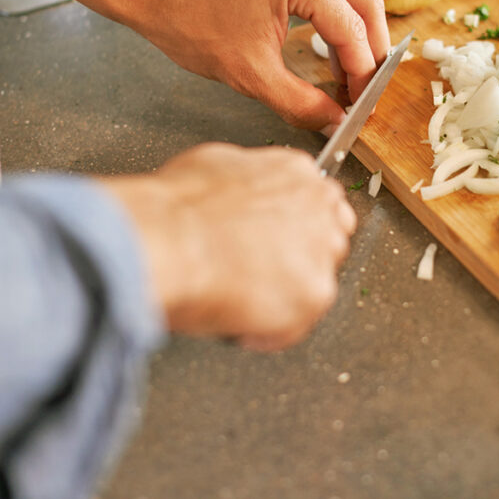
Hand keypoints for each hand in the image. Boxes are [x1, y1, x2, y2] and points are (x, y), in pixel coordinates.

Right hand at [101, 143, 356, 349]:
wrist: (169, 241)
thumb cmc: (177, 209)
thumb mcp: (213, 165)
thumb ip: (245, 180)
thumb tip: (237, 194)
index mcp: (296, 173)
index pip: (318, 203)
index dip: (294, 228)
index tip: (275, 242)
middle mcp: (319, 208)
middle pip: (328, 240)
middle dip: (299, 260)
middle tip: (259, 274)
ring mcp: (321, 251)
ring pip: (315, 283)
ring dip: (285, 296)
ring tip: (242, 299)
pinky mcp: (315, 293)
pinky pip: (296, 324)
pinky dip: (268, 333)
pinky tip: (239, 323)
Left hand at [126, 0, 390, 132]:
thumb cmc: (186, 18)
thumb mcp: (249, 73)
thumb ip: (300, 103)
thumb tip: (333, 121)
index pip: (352, 31)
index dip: (362, 74)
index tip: (361, 102)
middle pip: (368, 0)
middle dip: (373, 47)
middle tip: (366, 85)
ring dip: (361, 26)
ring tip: (351, 66)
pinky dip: (342, 7)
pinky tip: (333, 37)